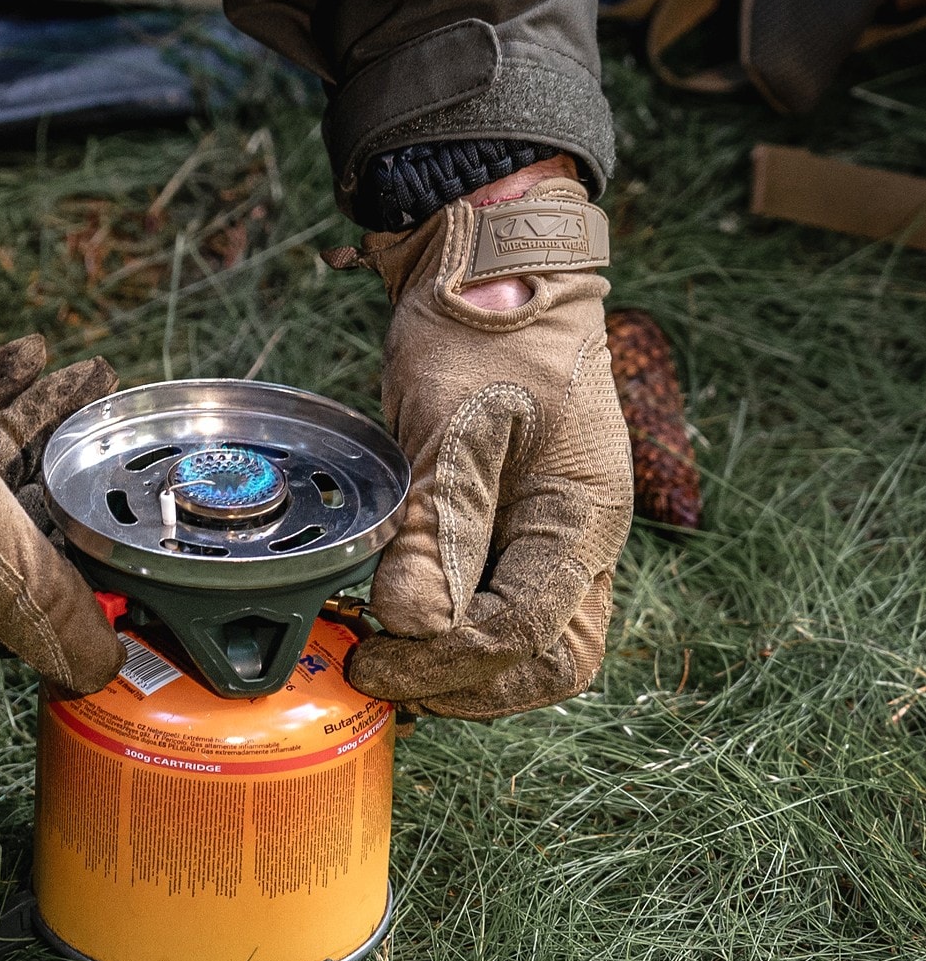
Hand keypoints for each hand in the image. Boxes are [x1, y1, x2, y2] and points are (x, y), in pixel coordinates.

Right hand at [0, 338, 124, 693]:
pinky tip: (32, 351)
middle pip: (20, 522)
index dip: (87, 570)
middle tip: (122, 432)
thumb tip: (102, 670)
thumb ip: (53, 610)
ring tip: (96, 374)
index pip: (36, 606)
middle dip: (76, 476)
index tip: (132, 528)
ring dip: (46, 417)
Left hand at [326, 172, 632, 718]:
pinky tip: (403, 632)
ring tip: (388, 663)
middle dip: (467, 685)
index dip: (446, 661)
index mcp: (584, 515)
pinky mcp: (527, 534)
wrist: (493, 274)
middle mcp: (586, 540)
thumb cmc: (479, 333)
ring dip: (466, 674)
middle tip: (382, 675)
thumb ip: (437, 524)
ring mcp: (562, 540)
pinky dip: (462, 640)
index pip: (525, 631)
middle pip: (550, 663)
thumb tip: (415, 621)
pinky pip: (511, 614)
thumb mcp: (449, 420)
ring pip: (538, 651)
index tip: (374, 659)